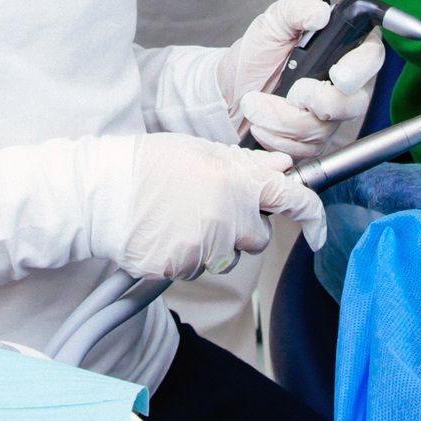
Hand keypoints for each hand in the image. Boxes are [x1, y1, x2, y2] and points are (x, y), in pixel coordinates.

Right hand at [93, 133, 324, 279]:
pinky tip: (167, 234)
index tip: (318, 229)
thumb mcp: (201, 151)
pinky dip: (188, 256)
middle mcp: (227, 217)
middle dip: (242, 226)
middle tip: (210, 207)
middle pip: (257, 236)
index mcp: (236, 182)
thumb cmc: (148, 166)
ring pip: (228, 256)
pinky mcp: (184, 268)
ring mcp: (206, 246)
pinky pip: (199, 268)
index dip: (313, 215)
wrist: (101, 193)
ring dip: (214, 243)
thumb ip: (246, 164)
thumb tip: (283, 166)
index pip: (292, 199)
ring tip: (180, 218)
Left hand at [214, 0, 383, 156]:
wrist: (229, 92)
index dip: (360, 68)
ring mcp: (331, 118)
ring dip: (281, 118)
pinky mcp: (314, 143)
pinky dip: (276, 136)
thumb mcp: (271, 25)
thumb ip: (295, 10)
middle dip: (318, 100)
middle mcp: (343, 87)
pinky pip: (304, 148)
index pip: (372, 57)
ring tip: (254, 103)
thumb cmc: (256, 56)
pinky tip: (261, 122)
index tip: (337, 74)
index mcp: (342, 51)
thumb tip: (320, 14)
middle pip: (354, 103)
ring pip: (322, 128)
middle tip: (291, 91)